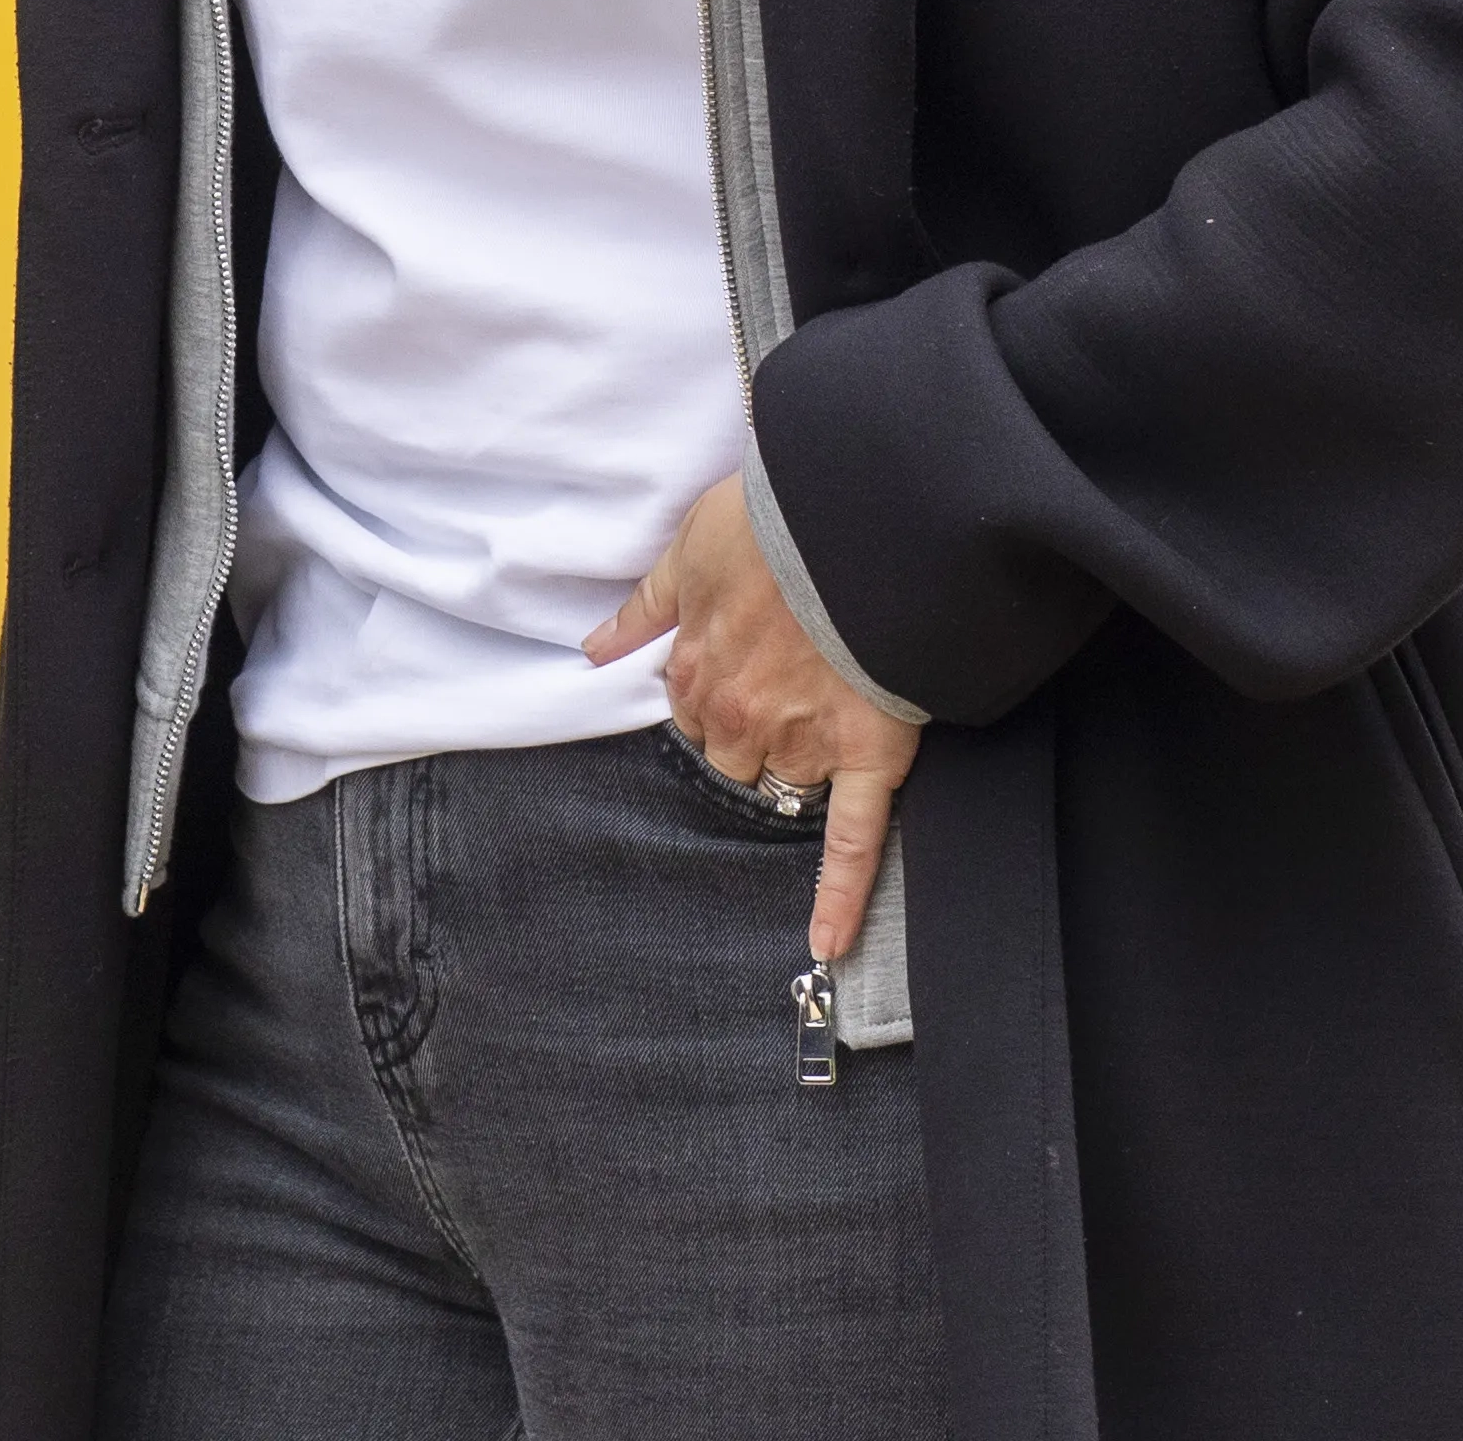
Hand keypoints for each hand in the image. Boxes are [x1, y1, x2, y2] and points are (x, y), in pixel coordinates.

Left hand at [590, 478, 922, 968]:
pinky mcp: (867, 760)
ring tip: (826, 704)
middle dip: (753, 734)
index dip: (717, 694)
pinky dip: (840, 895)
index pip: (692, 716)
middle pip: (734, 759)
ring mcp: (803, 744)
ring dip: (797, 762)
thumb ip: (644, 611)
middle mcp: (741, 720)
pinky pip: (852, 841)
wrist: (849, 520)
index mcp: (694, 675)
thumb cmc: (770, 526)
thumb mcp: (686, 553)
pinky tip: (828, 942)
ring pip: (787, 784)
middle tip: (785, 683)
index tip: (741, 668)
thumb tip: (594, 650)